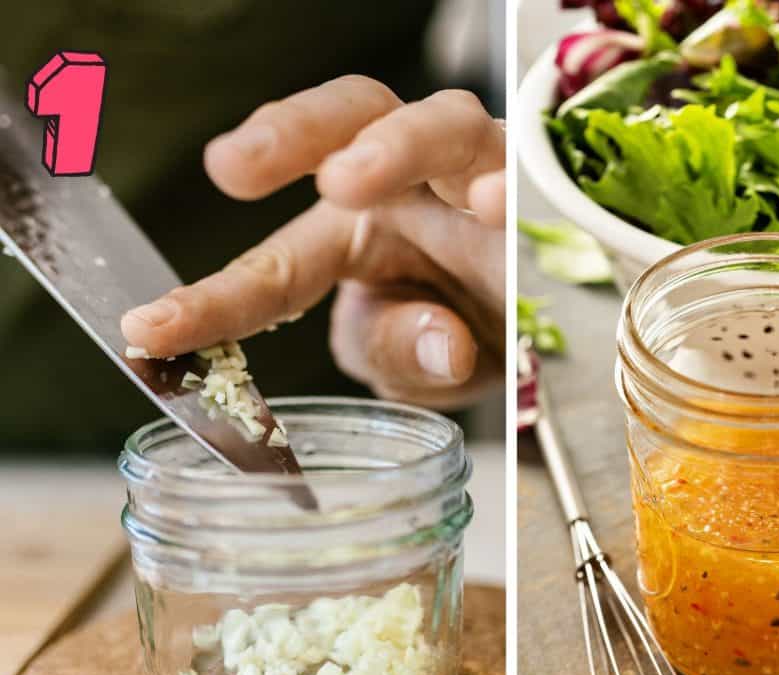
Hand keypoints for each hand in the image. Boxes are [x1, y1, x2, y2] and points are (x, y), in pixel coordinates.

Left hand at [121, 76, 504, 408]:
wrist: (543, 331)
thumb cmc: (468, 334)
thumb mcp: (416, 368)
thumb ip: (401, 352)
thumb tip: (444, 342)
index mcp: (353, 235)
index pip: (277, 264)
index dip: (214, 300)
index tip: (151, 331)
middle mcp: (407, 189)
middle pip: (348, 116)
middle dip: (287, 132)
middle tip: (230, 167)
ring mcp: (473, 176)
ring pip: (435, 121)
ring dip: (389, 145)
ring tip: (347, 181)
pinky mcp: (534, 186)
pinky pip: (518, 169)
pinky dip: (501, 183)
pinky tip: (492, 206)